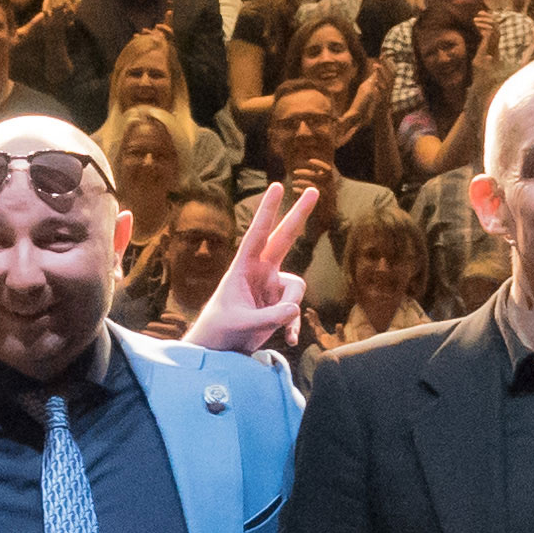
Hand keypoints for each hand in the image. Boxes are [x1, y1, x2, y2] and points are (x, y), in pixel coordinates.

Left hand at [186, 182, 318, 355]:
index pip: (257, 234)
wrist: (220, 346)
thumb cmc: (222, 328)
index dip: (268, 210)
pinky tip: (289, 339)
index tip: (277, 186)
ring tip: (272, 327)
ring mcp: (273, 285)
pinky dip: (293, 325)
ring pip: (297, 288)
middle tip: (313, 189)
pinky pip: (296, 309)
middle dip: (299, 214)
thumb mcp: (244, 324)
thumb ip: (269, 318)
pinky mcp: (280, 302)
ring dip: (290, 310)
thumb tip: (295, 309)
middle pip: (285, 237)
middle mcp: (261, 270)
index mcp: (244, 266)